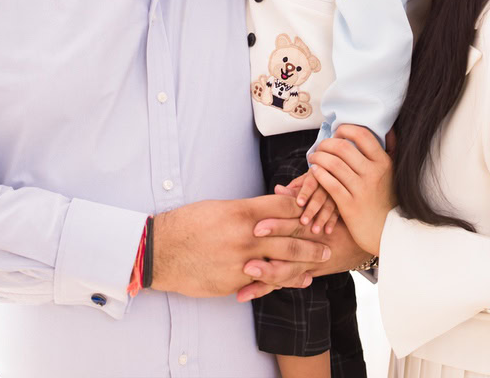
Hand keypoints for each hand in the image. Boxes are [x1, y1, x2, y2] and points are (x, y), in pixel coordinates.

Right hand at [149, 196, 332, 297]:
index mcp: (242, 212)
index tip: (314, 208)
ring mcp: (243, 261)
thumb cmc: (188, 225)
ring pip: (284, 261)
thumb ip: (247, 210)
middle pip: (291, 235)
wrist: (160, 251)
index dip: (302, 207)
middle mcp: (247, 236)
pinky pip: (267, 281)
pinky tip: (299, 280)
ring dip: (306, 261)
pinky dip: (286, 280)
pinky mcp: (236, 281)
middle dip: (313, 237)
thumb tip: (269, 211)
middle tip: (328, 239)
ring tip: (321, 259)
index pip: (284, 207)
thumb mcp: (219, 208)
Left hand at [236, 189, 370, 302]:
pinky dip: (268, 287)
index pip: (295, 224)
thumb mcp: (324, 205)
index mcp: (313, 224)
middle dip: (268, 260)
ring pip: (288, 272)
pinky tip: (245, 293)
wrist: (362, 244)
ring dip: (266, 278)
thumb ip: (297, 198)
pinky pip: (287, 281)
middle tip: (247, 264)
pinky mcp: (308, 273)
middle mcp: (312, 245)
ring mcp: (311, 261)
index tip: (256, 228)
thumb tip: (277, 188)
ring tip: (245, 283)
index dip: (277, 226)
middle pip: (289, 253)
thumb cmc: (338, 219)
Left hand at [293, 170, 339, 234]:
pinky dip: (333, 222)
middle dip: (312, 209)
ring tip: (315, 230)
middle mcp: (328, 182)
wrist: (335, 175)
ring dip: (322, 218)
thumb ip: (293, 186)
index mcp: (316, 174)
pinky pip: (338, 212)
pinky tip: (328, 231)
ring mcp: (337, 192)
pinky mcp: (343, 202)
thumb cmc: (314, 179)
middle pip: (320, 196)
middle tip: (304, 222)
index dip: (304, 193)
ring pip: (330, 205)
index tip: (299, 203)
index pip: (310, 183)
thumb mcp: (304, 180)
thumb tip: (277, 189)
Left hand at [307, 124, 394, 256]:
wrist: (388, 231)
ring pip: (333, 164)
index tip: (337, 133)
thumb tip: (389, 129)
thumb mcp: (393, 173)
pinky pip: (329, 184)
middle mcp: (373, 174)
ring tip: (314, 158)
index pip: (362, 135)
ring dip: (318, 157)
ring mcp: (361, 189)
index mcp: (383, 163)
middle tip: (320, 146)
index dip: (345, 130)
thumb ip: (391, 150)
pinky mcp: (349, 205)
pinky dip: (319, 174)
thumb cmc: (387, 200)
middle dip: (326, 143)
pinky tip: (315, 171)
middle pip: (343, 147)